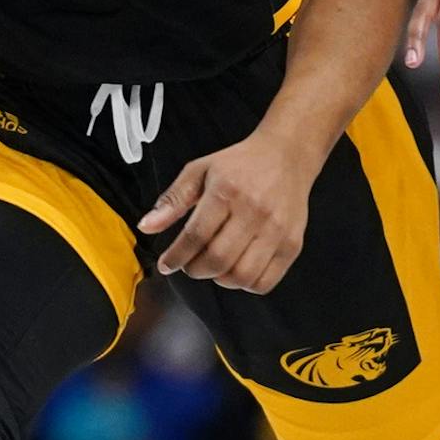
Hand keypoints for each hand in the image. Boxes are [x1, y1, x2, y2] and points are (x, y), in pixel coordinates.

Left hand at [138, 134, 313, 291]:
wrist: (287, 155)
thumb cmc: (240, 164)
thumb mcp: (200, 170)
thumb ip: (172, 200)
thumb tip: (147, 226)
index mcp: (227, 191)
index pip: (195, 236)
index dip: (176, 256)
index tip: (167, 264)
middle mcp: (254, 211)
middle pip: (217, 259)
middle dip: (195, 270)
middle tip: (190, 264)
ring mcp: (277, 229)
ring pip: (241, 275)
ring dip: (220, 279)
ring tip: (215, 266)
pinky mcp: (293, 243)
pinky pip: (265, 281)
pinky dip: (246, 284)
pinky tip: (238, 269)